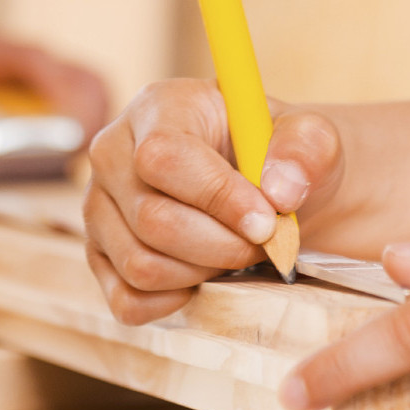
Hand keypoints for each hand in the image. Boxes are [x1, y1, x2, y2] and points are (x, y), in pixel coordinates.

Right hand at [82, 79, 343, 323]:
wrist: (266, 191)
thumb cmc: (280, 157)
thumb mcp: (311, 137)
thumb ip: (306, 148)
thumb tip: (278, 190)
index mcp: (159, 107)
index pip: (163, 156)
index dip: (216, 197)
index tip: (266, 221)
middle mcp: (112, 154)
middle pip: (151, 219)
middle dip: (221, 244)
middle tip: (265, 242)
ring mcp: (99, 207)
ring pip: (140, 264)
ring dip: (204, 272)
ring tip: (239, 253)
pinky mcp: (100, 256)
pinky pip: (128, 300)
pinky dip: (176, 301)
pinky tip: (207, 276)